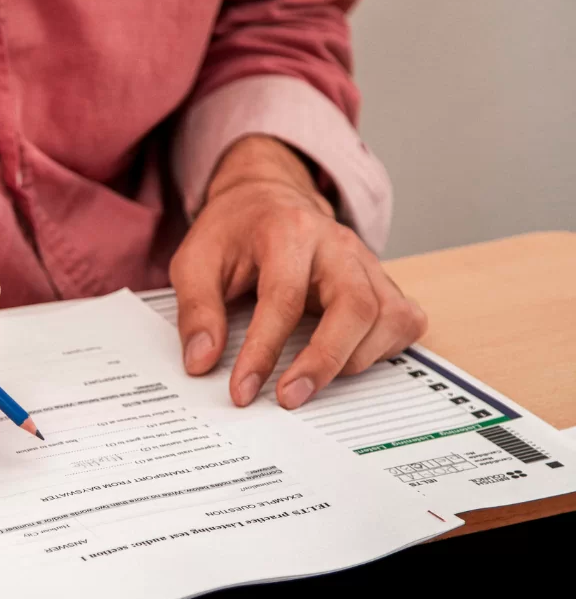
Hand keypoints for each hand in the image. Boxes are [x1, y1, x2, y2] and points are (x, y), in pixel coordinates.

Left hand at [170, 135, 426, 409]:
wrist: (266, 199)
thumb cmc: (232, 233)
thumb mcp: (194, 261)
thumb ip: (197, 310)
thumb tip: (202, 363)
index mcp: (288, 231)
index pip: (284, 298)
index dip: (263, 351)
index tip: (243, 391)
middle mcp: (337, 244)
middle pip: (356, 306)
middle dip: (324, 361)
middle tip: (290, 398)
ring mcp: (366, 262)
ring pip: (388, 316)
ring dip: (353, 361)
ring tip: (309, 381)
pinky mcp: (383, 280)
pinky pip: (404, 321)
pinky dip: (382, 351)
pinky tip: (346, 361)